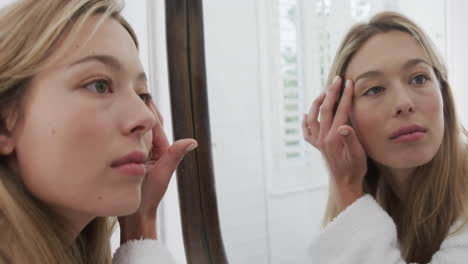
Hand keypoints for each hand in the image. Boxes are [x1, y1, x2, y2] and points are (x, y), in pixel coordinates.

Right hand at [118, 101, 196, 241]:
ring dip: (131, 120)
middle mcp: (151, 151)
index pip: (155, 126)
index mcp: (161, 151)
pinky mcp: (128, 161)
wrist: (134, 215)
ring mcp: (138, 156)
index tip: (145, 93)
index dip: (149, 110)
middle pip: (146, 127)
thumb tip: (192, 141)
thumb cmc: (149, 196)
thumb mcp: (162, 174)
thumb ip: (174, 156)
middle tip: (133, 90)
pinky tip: (112, 124)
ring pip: (134, 134)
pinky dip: (122, 133)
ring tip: (122, 101)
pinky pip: (125, 143)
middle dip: (141, 110)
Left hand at [302, 76, 365, 211]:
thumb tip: (344, 126)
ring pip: (313, 118)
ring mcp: (319, 142)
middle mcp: (324, 137)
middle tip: (337, 79)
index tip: (349, 82)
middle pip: (325, 110)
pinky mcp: (318, 146)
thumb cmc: (355, 169)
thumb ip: (351, 139)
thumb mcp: (358, 155)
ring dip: (317, 103)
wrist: (345, 183)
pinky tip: (306, 115)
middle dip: (331, 93)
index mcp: (335, 137)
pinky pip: (307, 132)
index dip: (345, 95)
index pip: (340, 111)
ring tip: (323, 92)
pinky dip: (305, 122)